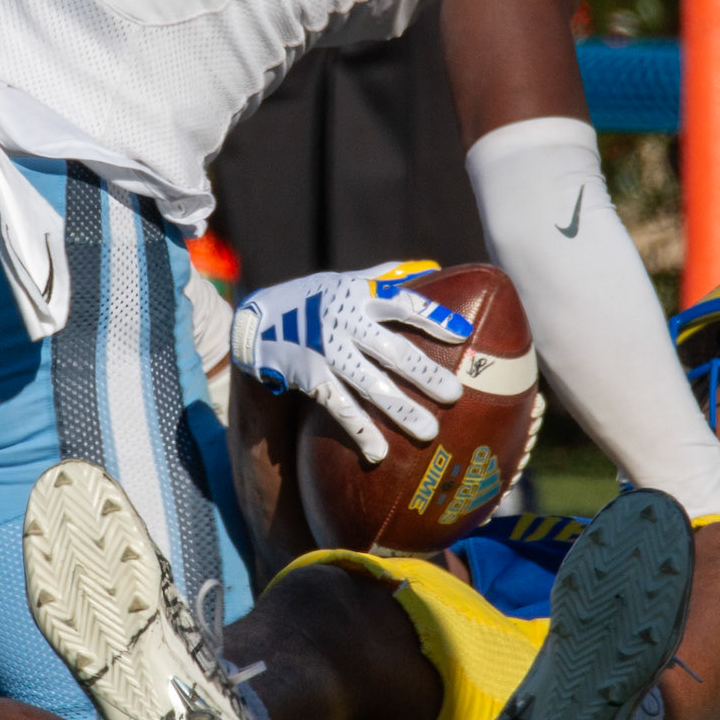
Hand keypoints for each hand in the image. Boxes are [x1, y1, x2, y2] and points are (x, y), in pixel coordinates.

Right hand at [230, 260, 469, 462]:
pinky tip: (379, 452)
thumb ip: (385, 277)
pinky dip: (360, 430)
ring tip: (429, 431)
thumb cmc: (312, 300)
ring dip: (400, 409)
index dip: (433, 318)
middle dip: (424, 373)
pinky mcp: (310, 378)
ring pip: (369, 384)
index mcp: (359, 296)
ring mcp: (326, 352)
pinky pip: (339, 407)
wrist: (257, 323)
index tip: (463, 333)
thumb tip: (430, 267)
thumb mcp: (344, 281)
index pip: (403, 304)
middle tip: (454, 395)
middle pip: (392, 349)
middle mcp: (344, 322)